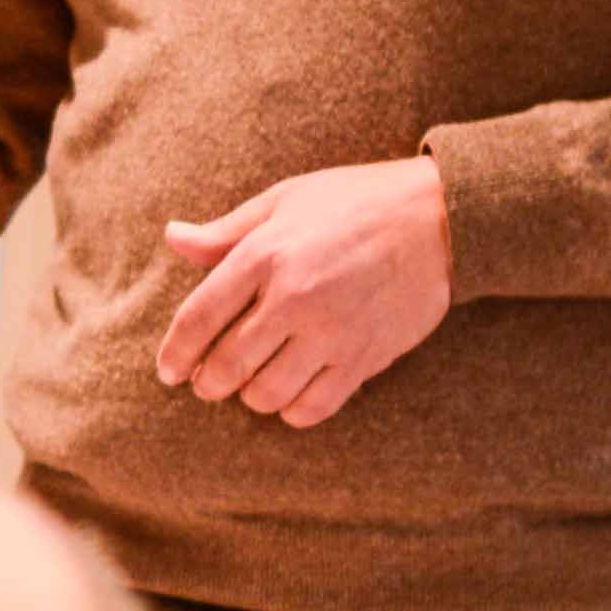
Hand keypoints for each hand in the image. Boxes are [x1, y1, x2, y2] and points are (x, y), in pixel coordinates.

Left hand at [153, 158, 453, 427]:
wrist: (441, 217)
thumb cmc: (355, 201)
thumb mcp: (284, 200)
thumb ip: (225, 231)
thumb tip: (173, 237)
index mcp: (265, 254)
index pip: (199, 318)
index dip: (175, 353)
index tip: (168, 372)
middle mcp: (294, 298)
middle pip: (227, 366)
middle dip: (208, 383)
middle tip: (207, 383)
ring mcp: (332, 332)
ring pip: (267, 394)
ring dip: (250, 397)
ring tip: (251, 384)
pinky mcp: (365, 357)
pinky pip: (314, 406)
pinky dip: (292, 410)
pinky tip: (289, 396)